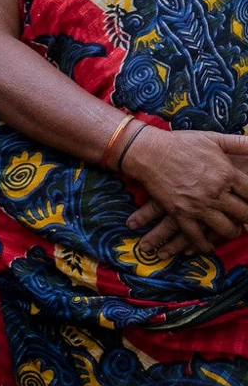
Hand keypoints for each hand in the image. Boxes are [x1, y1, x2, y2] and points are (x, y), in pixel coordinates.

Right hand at [120, 126, 247, 254]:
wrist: (148, 151)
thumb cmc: (181, 143)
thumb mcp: (214, 138)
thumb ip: (240, 143)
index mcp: (227, 174)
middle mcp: (216, 193)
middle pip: (244, 214)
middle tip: (246, 218)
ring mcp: (198, 205)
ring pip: (225, 228)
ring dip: (233, 231)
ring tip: (233, 230)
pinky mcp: (180, 213)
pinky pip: (196, 235)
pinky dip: (204, 244)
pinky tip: (208, 247)